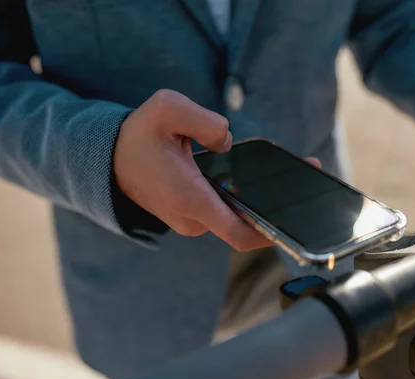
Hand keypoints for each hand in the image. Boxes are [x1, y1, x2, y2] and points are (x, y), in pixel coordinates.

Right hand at [114, 89, 319, 249]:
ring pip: (235, 215)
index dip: (273, 233)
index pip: (241, 233)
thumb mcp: (167, 109)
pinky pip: (224, 209)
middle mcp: (194, 219)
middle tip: (306, 173)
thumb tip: (227, 142)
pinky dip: (241, 196)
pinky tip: (257, 176)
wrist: (108, 159)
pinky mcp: (192, 216)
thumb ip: (205, 120)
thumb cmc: (137, 135)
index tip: (298, 222)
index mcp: (191, 199)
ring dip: (258, 198)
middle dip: (275, 204)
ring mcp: (193, 221)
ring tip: (287, 170)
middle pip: (245, 222)